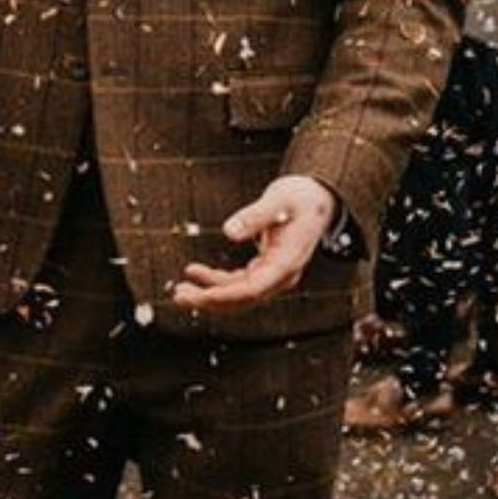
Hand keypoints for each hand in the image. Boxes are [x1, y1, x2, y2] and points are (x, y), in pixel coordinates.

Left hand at [171, 174, 337, 313]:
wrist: (319, 200)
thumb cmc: (301, 198)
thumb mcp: (278, 200)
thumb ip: (254, 216)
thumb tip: (229, 232)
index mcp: (287, 262)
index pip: (253, 289)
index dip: (225, 294)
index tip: (201, 295)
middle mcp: (282, 276)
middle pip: (243, 299)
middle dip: (210, 300)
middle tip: (178, 296)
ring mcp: (275, 275)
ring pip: (238, 294)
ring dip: (209, 293)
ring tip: (179, 290)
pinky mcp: (266, 269)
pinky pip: (239, 283)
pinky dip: (216, 281)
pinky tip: (195, 273)